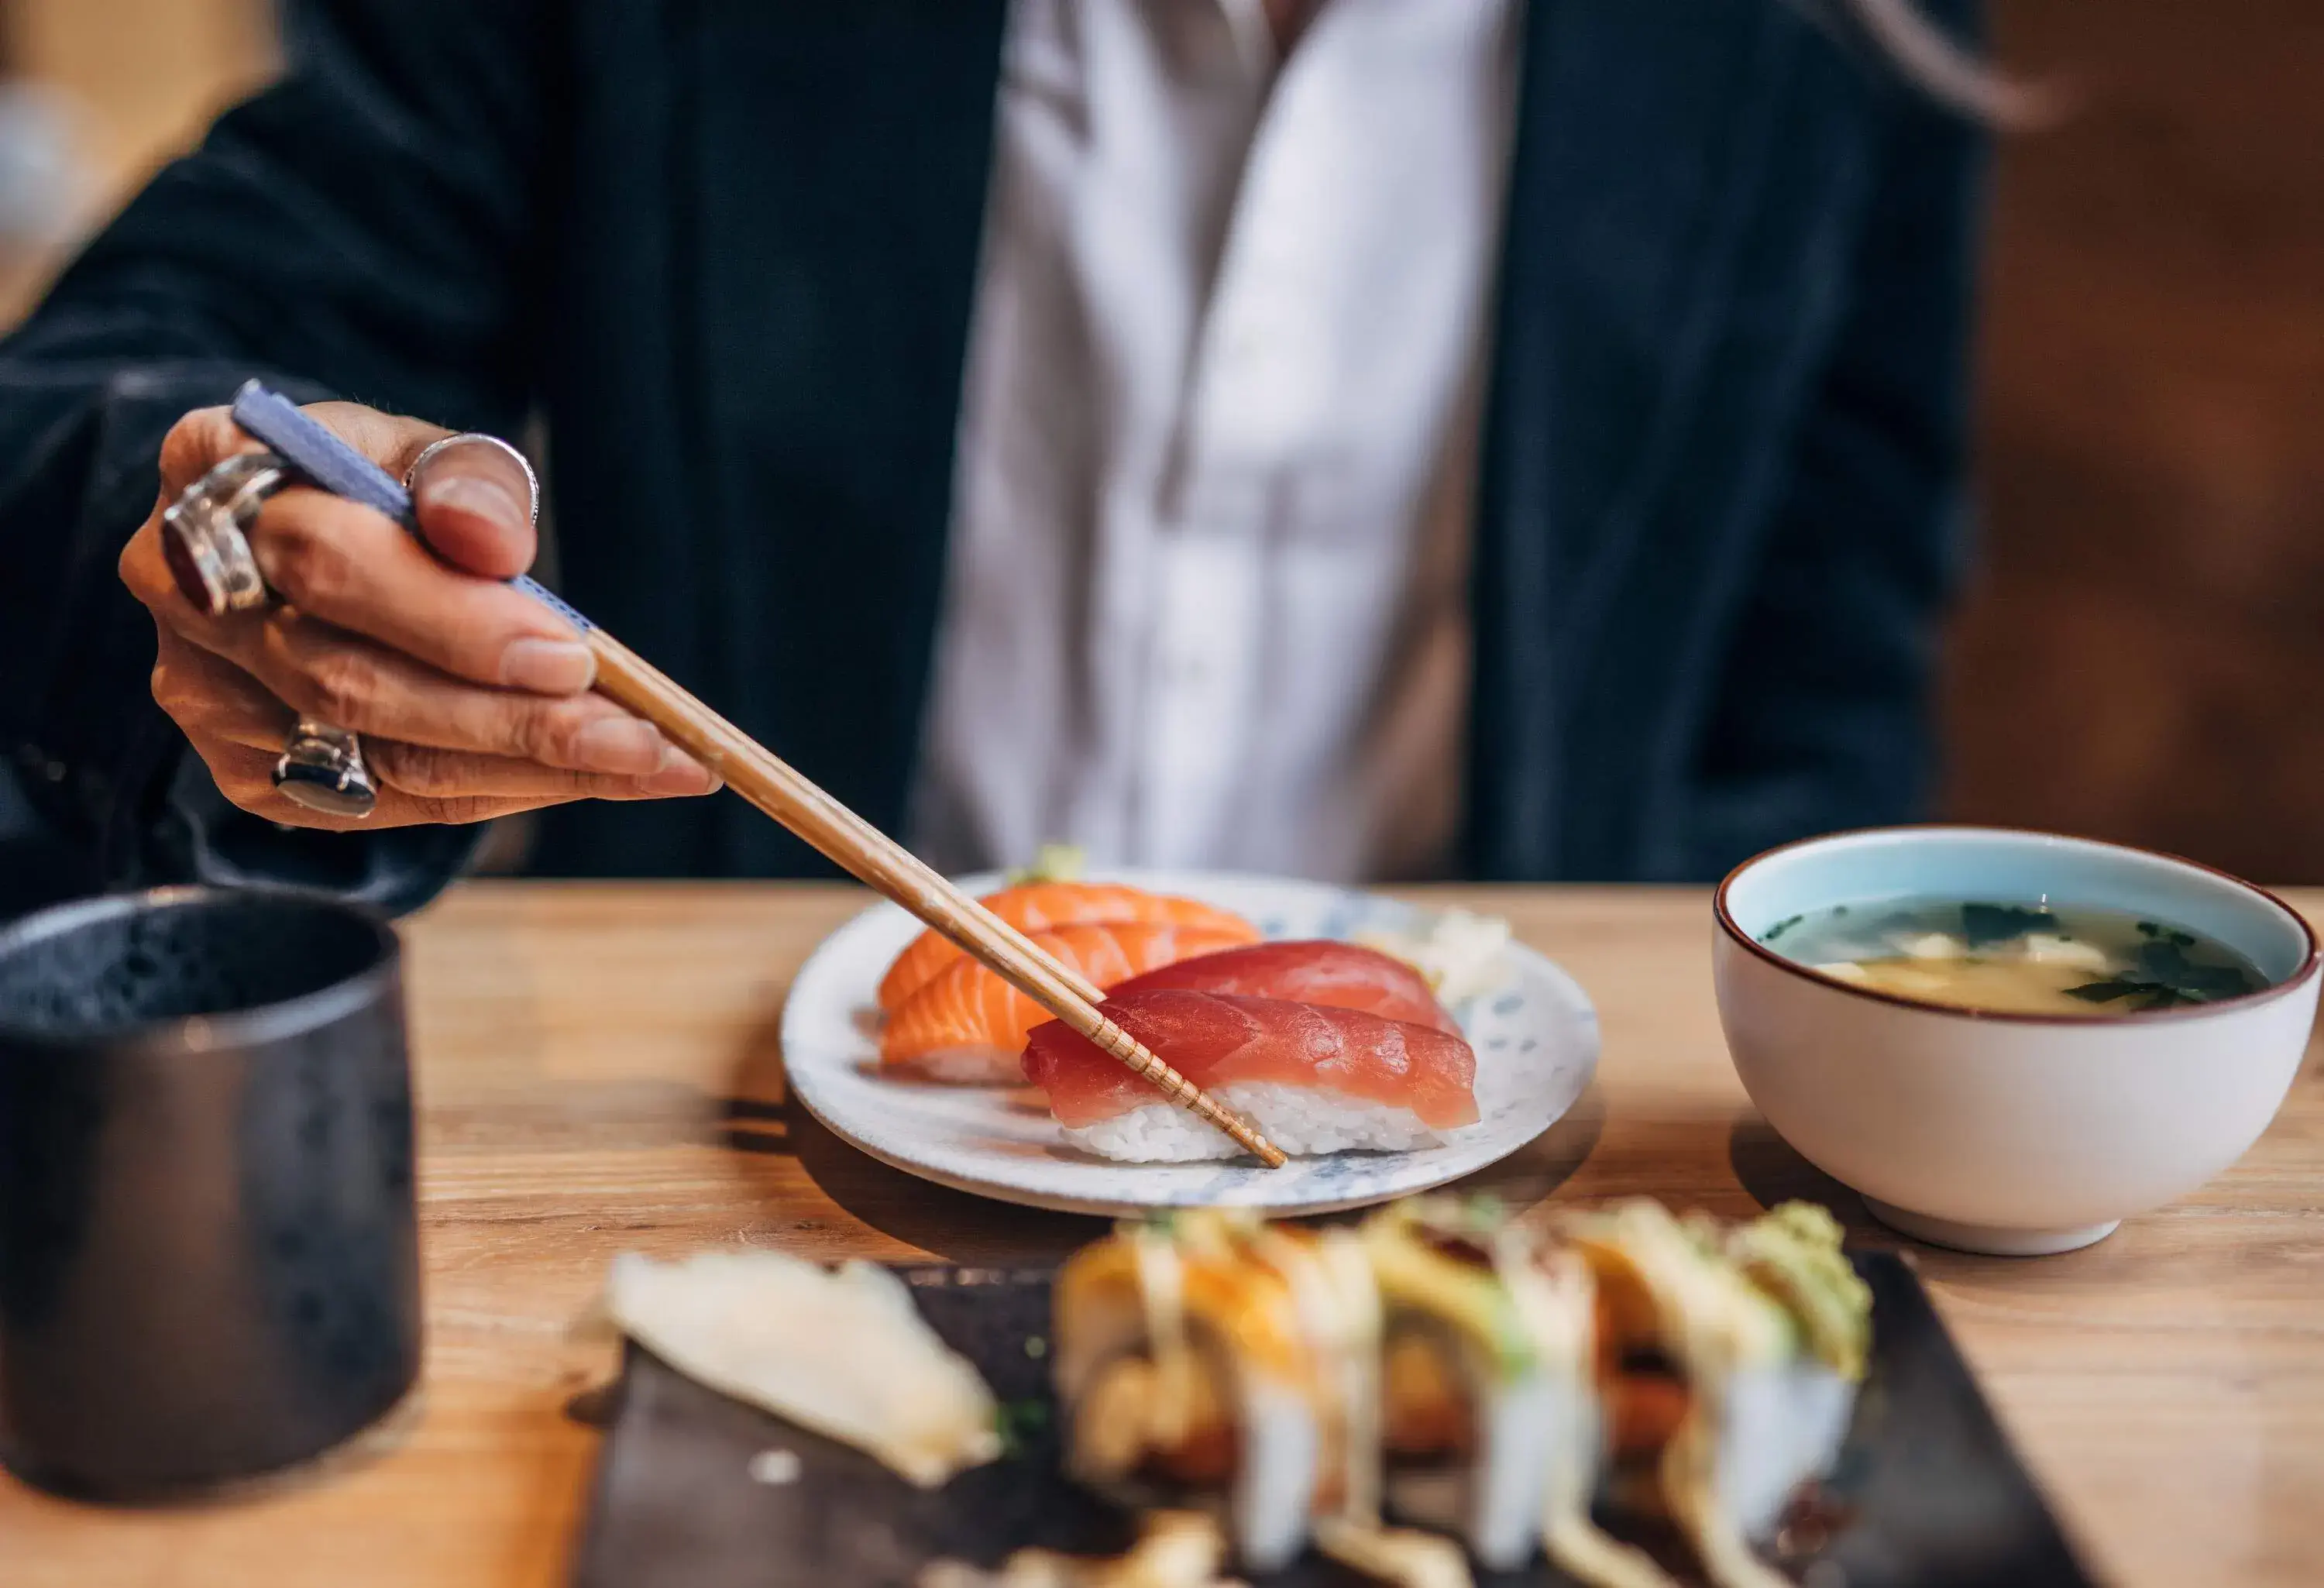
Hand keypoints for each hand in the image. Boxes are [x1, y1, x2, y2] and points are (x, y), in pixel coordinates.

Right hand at [118, 401, 718, 829]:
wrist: (302, 532)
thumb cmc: (378, 485)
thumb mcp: (425, 449)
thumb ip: (465, 480)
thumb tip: (493, 543)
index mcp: (211, 471)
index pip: (329, 561)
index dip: (453, 618)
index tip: (572, 652)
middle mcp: (179, 586)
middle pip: (348, 678)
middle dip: (511, 716)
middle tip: (642, 736)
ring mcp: (203, 690)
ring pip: (374, 757)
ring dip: (528, 769)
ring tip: (650, 764)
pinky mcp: (244, 769)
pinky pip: (382, 802)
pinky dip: (496, 794)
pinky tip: (584, 777)